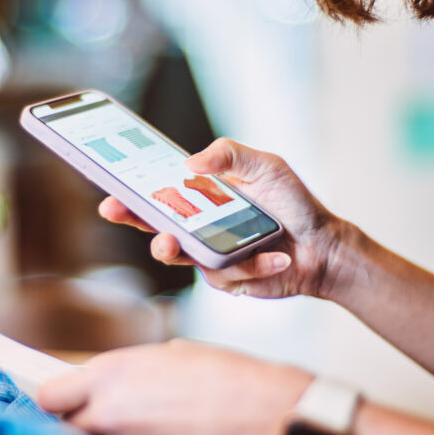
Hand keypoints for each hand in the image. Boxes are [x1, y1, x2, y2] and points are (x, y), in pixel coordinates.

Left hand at [37, 339, 312, 434]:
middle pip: (64, 430)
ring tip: (135, 433)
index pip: (49, 395)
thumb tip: (112, 385)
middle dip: (77, 425)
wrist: (263, 413)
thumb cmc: (224, 375)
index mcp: (110, 372)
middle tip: (100, 419)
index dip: (57, 400)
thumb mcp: (168, 355)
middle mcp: (108, 411)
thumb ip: (128, 372)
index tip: (68, 400)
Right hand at [100, 138, 348, 298]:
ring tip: (169, 242)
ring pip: (178, 254)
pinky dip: (252, 263)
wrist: (323, 247)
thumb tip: (189, 162)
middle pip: (153, 223)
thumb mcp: (266, 166)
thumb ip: (230, 155)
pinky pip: (223, 273)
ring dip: (169, 248)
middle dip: (131, 217)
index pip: (158, 192)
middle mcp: (199, 226)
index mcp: (202, 197)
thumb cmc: (293, 203)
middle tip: (118, 210)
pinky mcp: (226, 279)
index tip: (111, 187)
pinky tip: (277, 256)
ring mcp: (208, 254)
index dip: (130, 191)